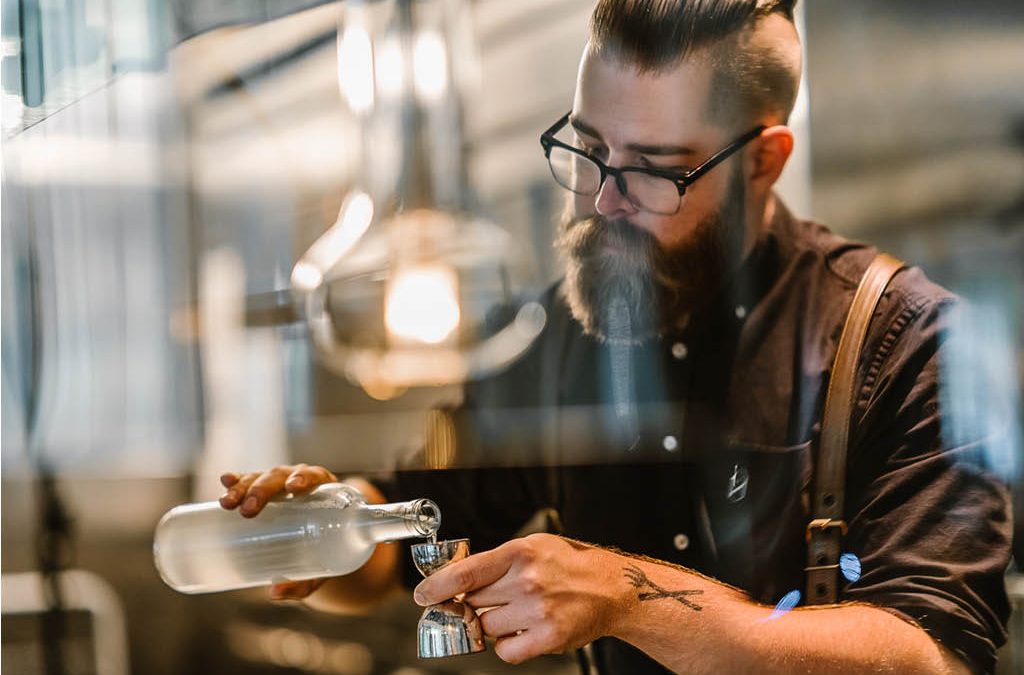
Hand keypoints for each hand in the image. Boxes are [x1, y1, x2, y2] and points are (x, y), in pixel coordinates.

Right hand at [218, 464, 338, 599]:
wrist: (324, 541)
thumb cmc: (328, 550)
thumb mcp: (322, 567)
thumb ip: (304, 582)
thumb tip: (275, 593)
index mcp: (323, 491)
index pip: (314, 476)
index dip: (303, 478)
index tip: (292, 487)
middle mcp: (300, 480)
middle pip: (280, 478)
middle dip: (262, 491)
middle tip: (249, 511)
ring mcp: (279, 484)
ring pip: (260, 478)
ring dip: (243, 487)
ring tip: (227, 503)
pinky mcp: (262, 491)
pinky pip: (248, 481)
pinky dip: (236, 480)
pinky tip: (225, 480)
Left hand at [412, 533, 626, 663]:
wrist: (611, 588)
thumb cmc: (569, 566)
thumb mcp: (533, 547)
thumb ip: (496, 562)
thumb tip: (456, 580)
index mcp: (519, 553)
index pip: (465, 572)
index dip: (437, 586)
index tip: (422, 595)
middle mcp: (526, 580)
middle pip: (473, 602)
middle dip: (473, 605)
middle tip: (490, 601)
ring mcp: (537, 610)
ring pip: (486, 627)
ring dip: (492, 624)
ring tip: (516, 612)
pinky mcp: (547, 636)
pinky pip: (506, 650)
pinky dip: (508, 645)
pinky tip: (523, 631)